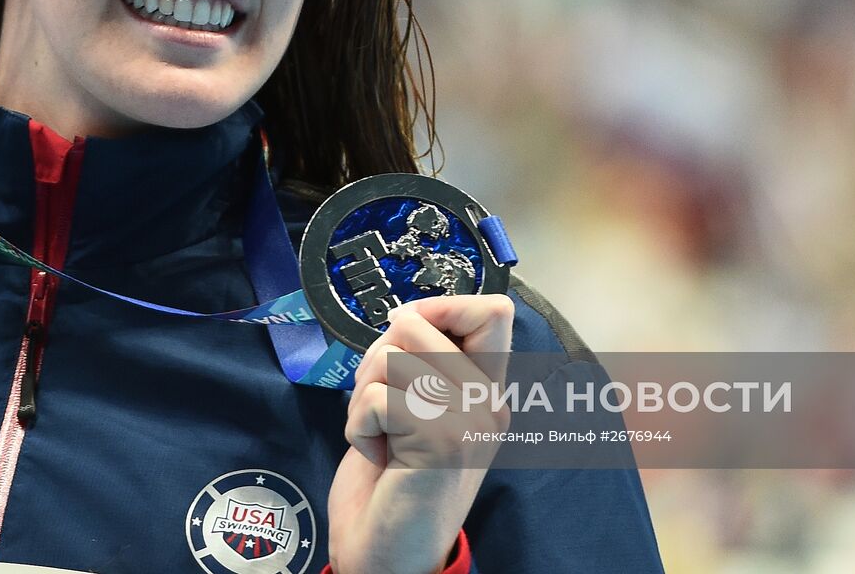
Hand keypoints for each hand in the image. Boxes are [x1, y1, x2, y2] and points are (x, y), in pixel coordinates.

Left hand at [326, 293, 513, 573]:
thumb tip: (406, 312)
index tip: (410, 338)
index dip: (440, 306)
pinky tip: (380, 457)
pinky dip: (358, 426)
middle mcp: (489, 403)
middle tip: (386, 407)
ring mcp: (471, 422)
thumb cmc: (392, 480)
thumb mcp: (419, 407)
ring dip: (364, 396)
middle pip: (417, 321)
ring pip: (390, 357)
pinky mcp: (442, 442)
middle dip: (377, 358)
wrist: (389, 556)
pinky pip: (376, 397)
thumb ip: (424, 362)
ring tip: (383, 434)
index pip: (495, 310)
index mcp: (487, 389)